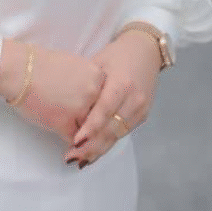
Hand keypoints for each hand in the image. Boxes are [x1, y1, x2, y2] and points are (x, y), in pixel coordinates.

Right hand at [0, 40, 105, 144]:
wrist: (19, 69)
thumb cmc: (38, 65)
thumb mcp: (72, 64)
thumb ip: (86, 80)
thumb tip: (90, 94)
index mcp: (97, 75)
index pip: (107, 98)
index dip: (101, 110)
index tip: (100, 119)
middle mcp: (94, 92)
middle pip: (101, 116)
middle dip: (96, 128)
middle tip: (95, 139)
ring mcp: (81, 109)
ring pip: (90, 131)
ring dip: (86, 141)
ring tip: (83, 149)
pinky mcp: (66, 124)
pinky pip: (74, 139)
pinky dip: (72, 146)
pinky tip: (70, 150)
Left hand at [65, 30, 160, 167]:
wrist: (145, 51)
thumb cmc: (115, 54)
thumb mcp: (98, 62)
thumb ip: (86, 84)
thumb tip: (66, 104)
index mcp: (122, 84)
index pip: (104, 110)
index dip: (90, 128)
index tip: (75, 140)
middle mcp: (134, 99)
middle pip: (111, 129)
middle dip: (92, 146)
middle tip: (72, 157)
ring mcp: (141, 109)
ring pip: (117, 135)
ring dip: (99, 149)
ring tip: (79, 159)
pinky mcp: (143, 115)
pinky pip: (123, 133)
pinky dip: (107, 143)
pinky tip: (94, 152)